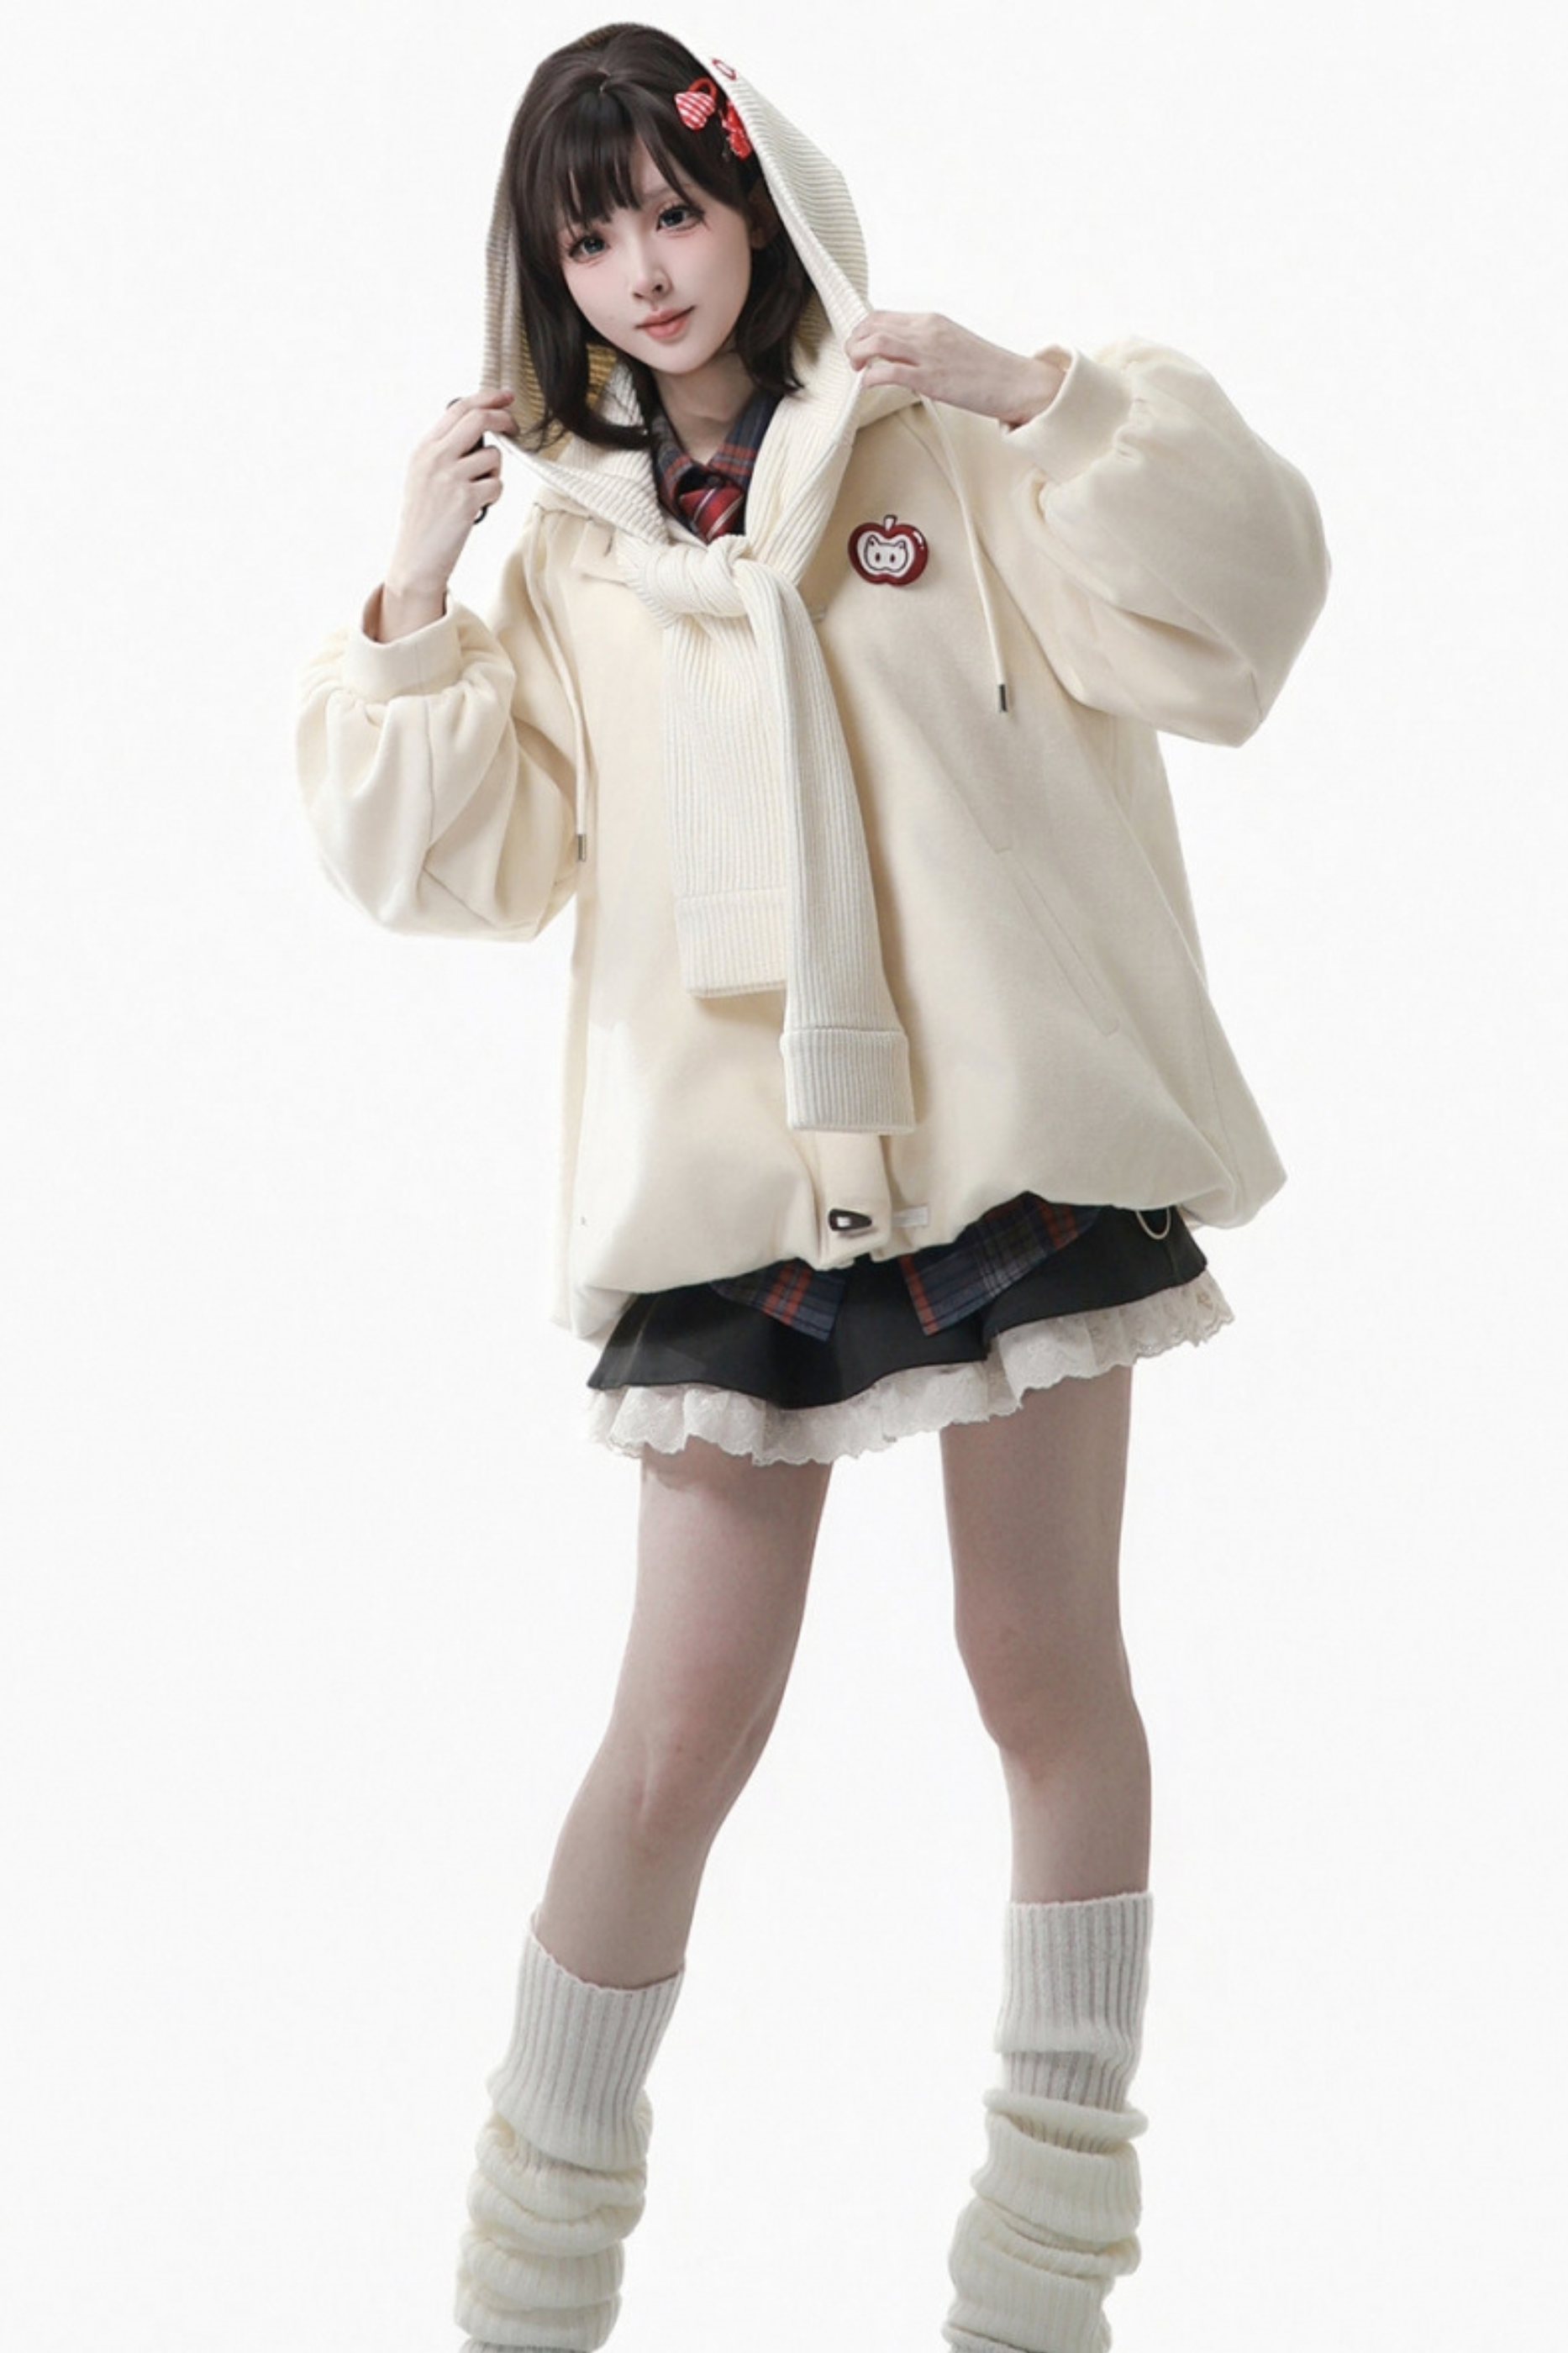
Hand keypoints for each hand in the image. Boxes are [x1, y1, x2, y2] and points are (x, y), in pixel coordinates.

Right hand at [375, 389, 512, 637]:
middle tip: (514, 426)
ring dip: (495, 471)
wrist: (416, 557)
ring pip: (493, 455)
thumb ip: (445, 449)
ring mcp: (450, 478)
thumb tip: (480, 425)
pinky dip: (494, 496)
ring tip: (479, 489)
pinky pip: (497, 485)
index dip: (487, 397)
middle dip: (504, 419)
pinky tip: (478, 507)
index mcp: (424, 448)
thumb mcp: (423, 474)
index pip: (459, 408)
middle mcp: (435, 458)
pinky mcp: (466, 500)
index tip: (505, 396)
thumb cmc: (425, 517)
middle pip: (479, 419)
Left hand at [845, 313, 1063, 426]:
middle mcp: (927, 332)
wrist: (1015, 381)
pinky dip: (871, 377)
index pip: (884, 316)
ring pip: (877, 342)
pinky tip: (869, 385)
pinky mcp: (931, 379)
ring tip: (858, 368)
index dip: (863, 329)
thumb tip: (903, 360)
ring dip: (858, 355)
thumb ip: (927, 346)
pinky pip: (889, 372)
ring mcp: (928, 354)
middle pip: (874, 325)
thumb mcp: (953, 345)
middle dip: (855, 341)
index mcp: (932, 321)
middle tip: (854, 359)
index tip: (860, 345)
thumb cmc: (987, 369)